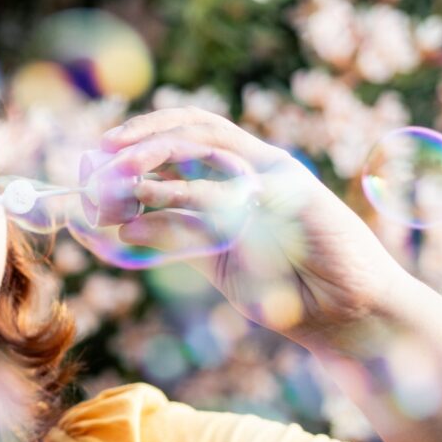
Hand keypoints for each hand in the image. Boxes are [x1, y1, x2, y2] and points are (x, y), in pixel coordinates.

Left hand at [99, 107, 411, 350]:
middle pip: (194, 127)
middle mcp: (255, 167)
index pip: (186, 138)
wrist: (342, 314)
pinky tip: (145, 205)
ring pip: (206, 143)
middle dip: (143, 132)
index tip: (99, 154)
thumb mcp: (212, 259)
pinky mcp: (289, 194)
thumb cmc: (283, 289)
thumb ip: (175, 239)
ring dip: (156, 150)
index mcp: (239, 177)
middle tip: (102, 150)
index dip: (143, 137)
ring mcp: (274, 175)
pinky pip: (226, 186)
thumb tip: (122, 226)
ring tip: (118, 172)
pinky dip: (180, 193)